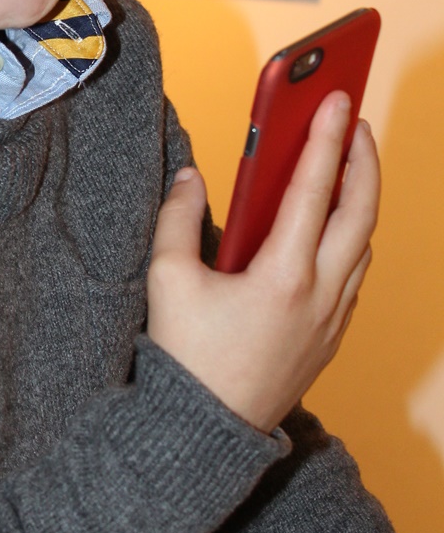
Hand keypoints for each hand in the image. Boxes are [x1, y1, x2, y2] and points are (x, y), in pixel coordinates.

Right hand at [147, 93, 379, 433]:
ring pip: (364, 245)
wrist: (205, 432)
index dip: (327, 138)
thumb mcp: (167, 279)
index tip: (338, 100)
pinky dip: (351, 239)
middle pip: (362, 212)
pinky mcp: (329, 338)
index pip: (314, 190)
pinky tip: (331, 227)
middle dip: (364, 161)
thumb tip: (190, 178)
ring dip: (361, 201)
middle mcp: (319, 295)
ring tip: (347, 169)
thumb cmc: (185, 358)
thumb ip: (177, 219)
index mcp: (282, 276)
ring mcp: (331, 319)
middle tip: (355, 125)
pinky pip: (354, 275)